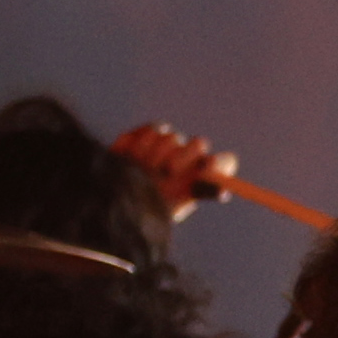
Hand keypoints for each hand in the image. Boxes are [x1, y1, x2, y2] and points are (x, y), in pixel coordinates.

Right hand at [109, 122, 238, 221]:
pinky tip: (132, 157)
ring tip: (143, 172)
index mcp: (202, 177)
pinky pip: (153, 129)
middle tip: (167, 171)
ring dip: (155, 155)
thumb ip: (198, 191)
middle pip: (200, 144)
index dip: (218, 164)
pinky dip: (142, 142)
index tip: (206, 170)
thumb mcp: (172, 209)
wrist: (114, 198)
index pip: (224, 163)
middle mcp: (190, 158)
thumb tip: (222, 190)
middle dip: (183, 157)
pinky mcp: (149, 134)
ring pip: (172, 137)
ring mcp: (170, 144)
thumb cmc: (146, 208)